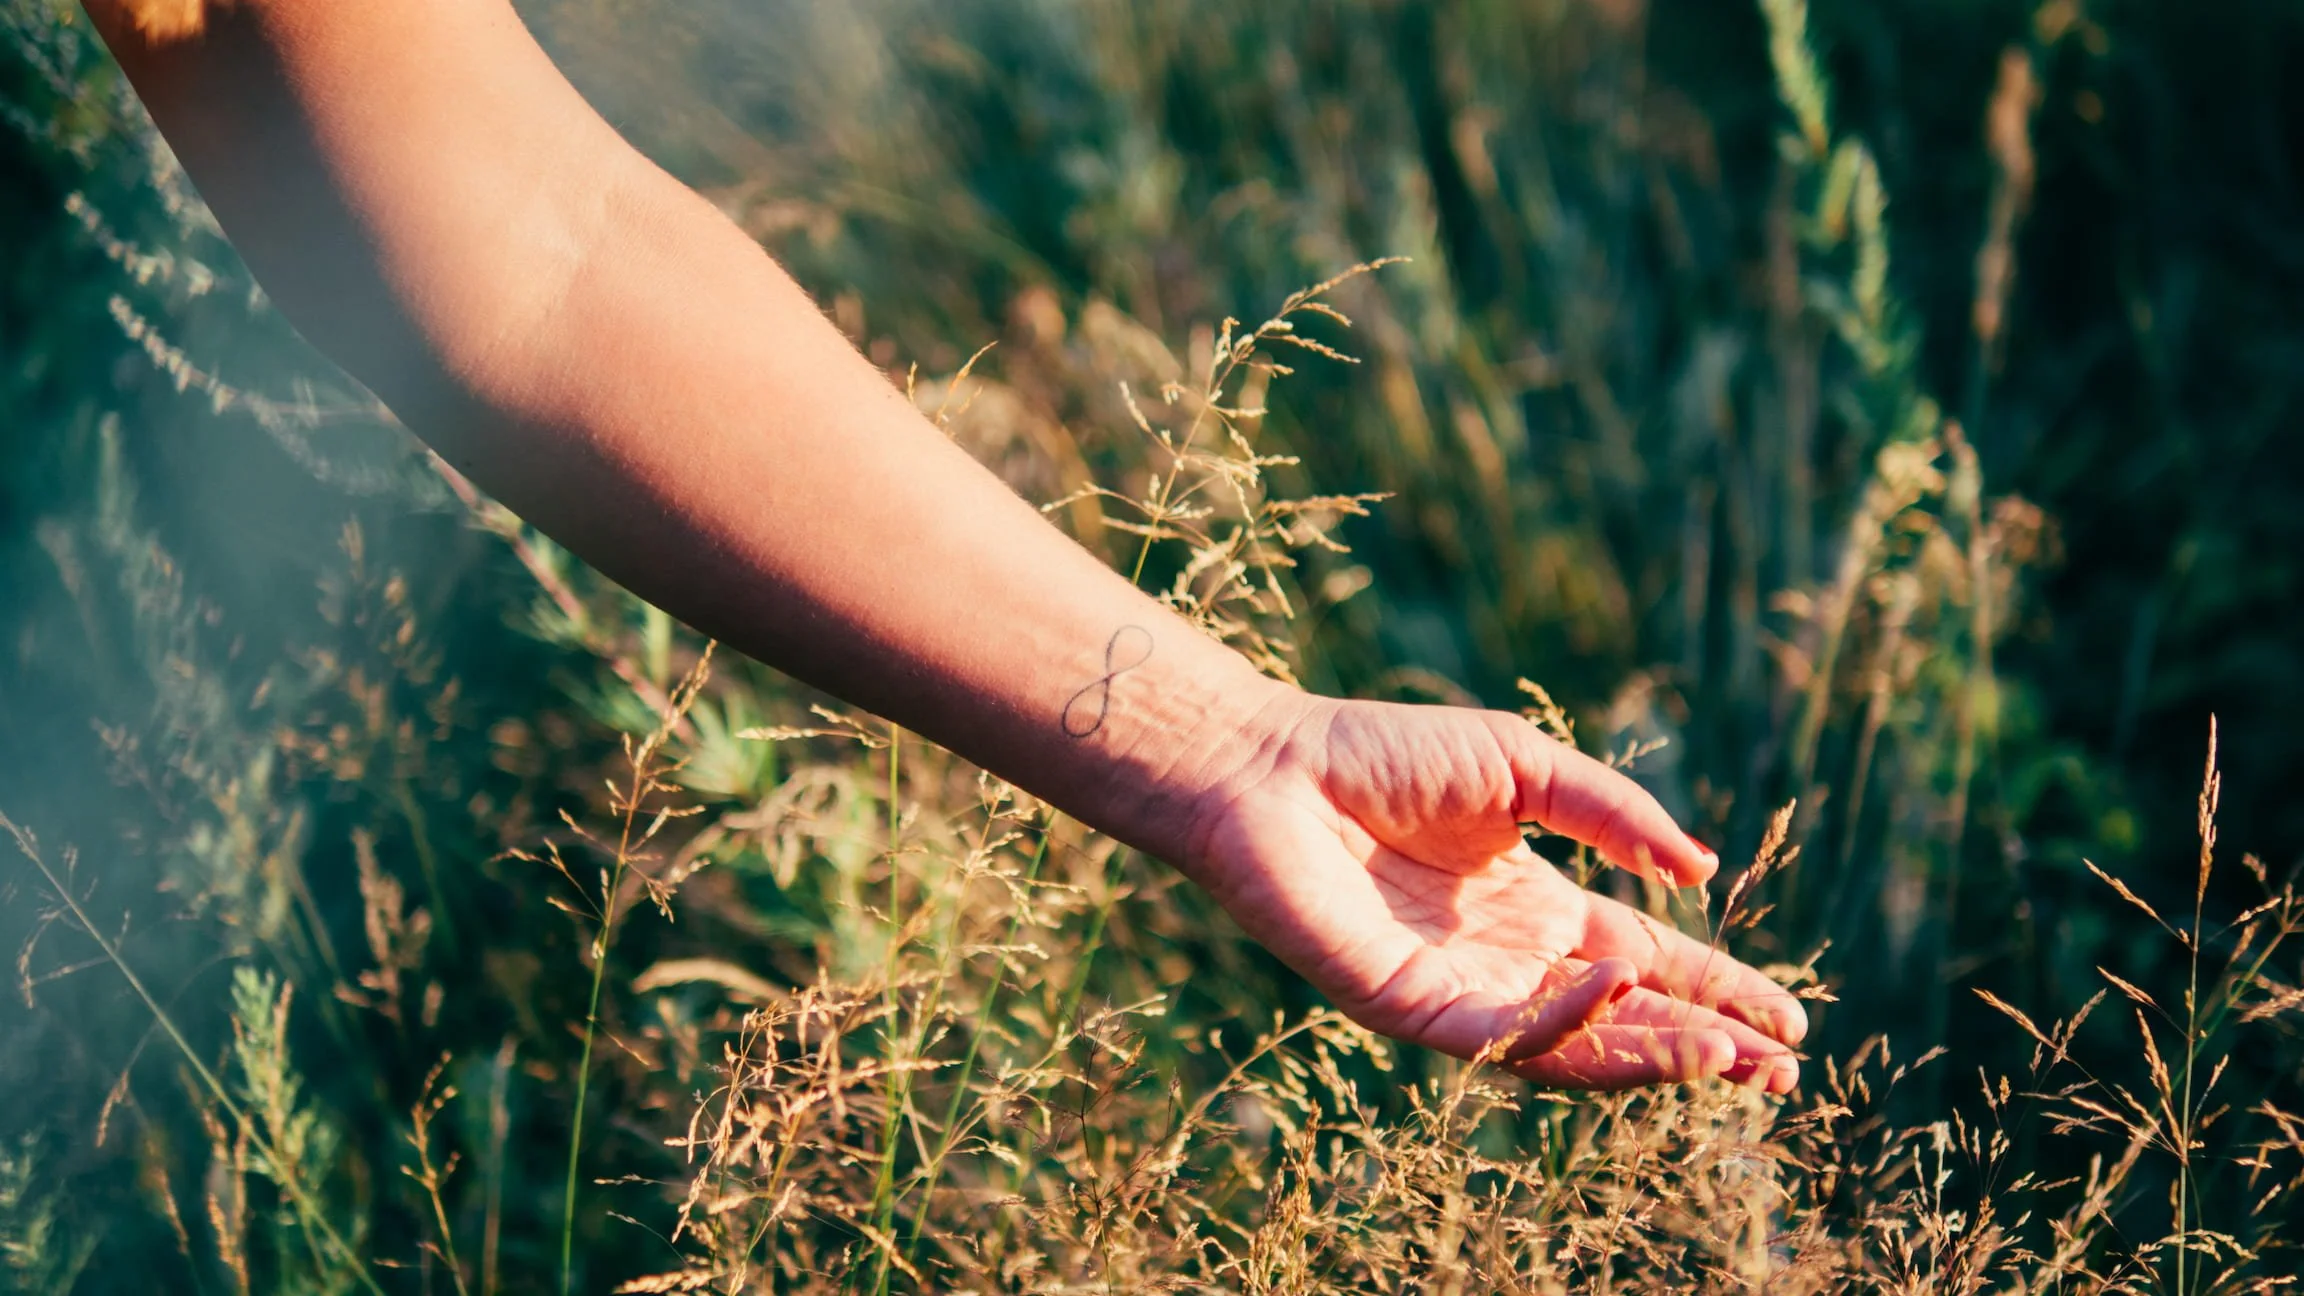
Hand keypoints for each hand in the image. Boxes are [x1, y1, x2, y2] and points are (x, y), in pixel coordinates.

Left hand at [1182, 693, 1805, 1090]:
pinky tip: (1615, 988)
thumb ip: (1611, 814)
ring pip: (1572, 1048)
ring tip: (1732, 1059)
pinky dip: (1561, 1020)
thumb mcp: (1522, 767)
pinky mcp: (1408, 1007)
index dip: (1718, 992)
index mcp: (1537, 908)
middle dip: (1706, 1049)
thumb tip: (1698, 868)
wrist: (1272, 765)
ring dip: (1654, 1056)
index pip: (1647, 966)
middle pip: (1624, 1023)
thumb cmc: (1381, 755)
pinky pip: (1498, 1035)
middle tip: (1784, 1072)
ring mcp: (1460, 992)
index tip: (1790, 1021)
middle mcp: (1507, 963)